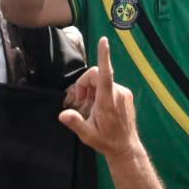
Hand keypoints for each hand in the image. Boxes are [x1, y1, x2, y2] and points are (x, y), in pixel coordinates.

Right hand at [58, 37, 140, 161]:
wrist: (126, 147)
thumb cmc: (106, 141)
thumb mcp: (87, 135)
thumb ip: (75, 122)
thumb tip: (62, 114)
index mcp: (107, 100)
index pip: (105, 73)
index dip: (104, 56)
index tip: (104, 41)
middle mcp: (118, 93)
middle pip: (96, 75)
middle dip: (85, 84)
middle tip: (81, 102)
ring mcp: (123, 93)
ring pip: (102, 81)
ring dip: (92, 90)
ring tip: (91, 108)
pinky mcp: (126, 94)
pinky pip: (109, 86)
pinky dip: (101, 92)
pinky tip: (100, 107)